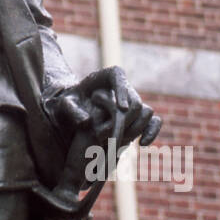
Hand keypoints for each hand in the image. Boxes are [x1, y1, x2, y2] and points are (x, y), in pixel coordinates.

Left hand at [46, 66, 160, 153]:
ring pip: (146, 112)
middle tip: (114, 136)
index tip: (121, 108)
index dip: (122, 93)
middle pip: (135, 100)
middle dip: (126, 119)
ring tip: (119, 143)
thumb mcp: (65, 104)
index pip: (119, 78)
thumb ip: (72, 110)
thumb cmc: (71, 103)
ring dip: (135, 129)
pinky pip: (154, 121)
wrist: (80, 110)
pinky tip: (142, 144)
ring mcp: (134, 100)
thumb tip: (87, 122)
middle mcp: (125, 86)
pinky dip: (152, 132)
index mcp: (109, 74)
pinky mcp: (139, 115)